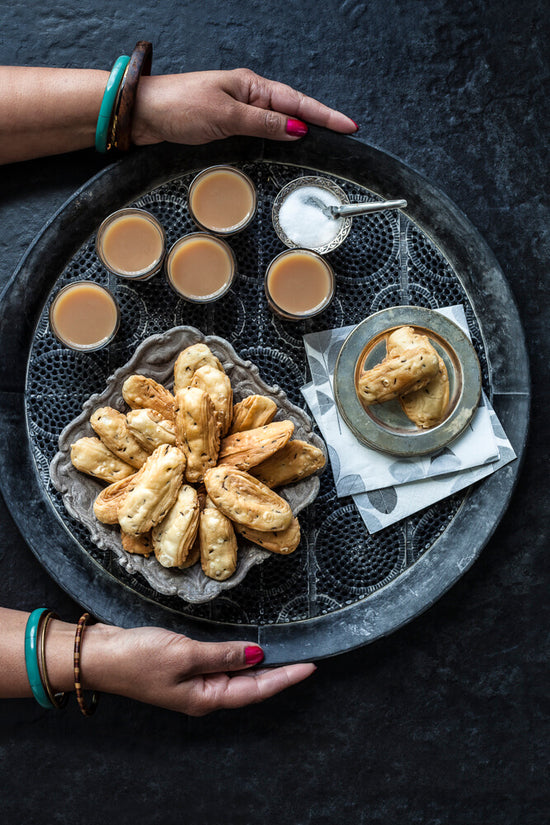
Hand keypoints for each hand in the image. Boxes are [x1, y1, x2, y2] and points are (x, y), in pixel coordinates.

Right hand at [86, 624, 315, 714]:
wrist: (100, 656)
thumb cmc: (138, 658)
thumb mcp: (186, 655)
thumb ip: (224, 656)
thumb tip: (258, 656)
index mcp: (205, 698)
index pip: (255, 690)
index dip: (285, 678)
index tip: (310, 667)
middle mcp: (202, 694)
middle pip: (249, 687)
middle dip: (279, 675)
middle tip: (305, 660)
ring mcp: (192, 682)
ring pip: (236, 677)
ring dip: (259, 667)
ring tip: (285, 655)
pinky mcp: (182, 667)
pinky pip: (219, 665)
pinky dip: (237, 657)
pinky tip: (245, 649)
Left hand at [132, 68, 357, 145]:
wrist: (145, 112)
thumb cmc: (179, 106)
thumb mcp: (226, 116)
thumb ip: (263, 123)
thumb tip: (297, 130)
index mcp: (252, 86)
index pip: (297, 103)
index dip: (324, 116)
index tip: (348, 126)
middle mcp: (248, 95)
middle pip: (293, 110)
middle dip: (320, 122)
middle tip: (346, 135)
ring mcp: (238, 109)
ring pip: (278, 121)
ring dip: (301, 130)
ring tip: (326, 141)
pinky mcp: (227, 123)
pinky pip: (262, 130)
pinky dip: (278, 137)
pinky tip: (287, 144)